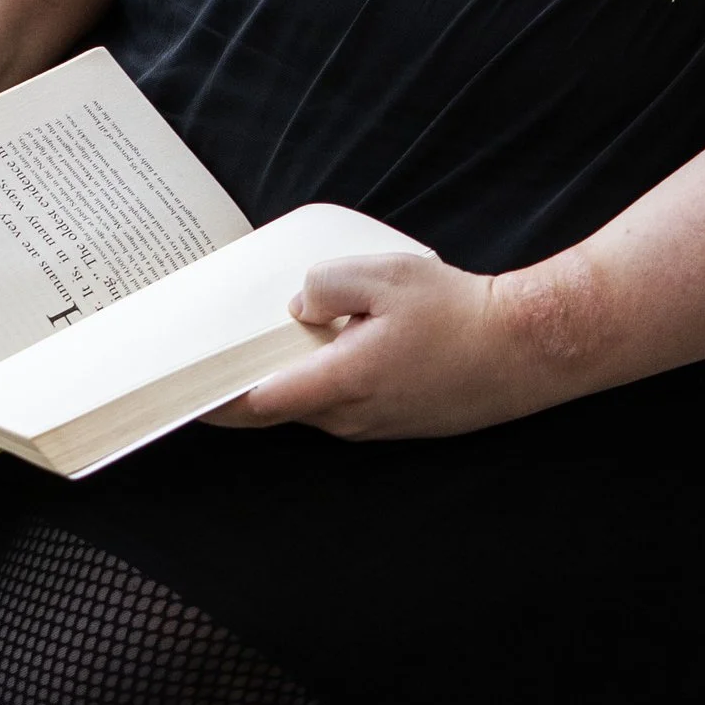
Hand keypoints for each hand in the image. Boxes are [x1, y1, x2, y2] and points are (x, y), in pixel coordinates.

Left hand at [202, 244, 594, 442]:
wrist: (526, 351)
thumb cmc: (458, 313)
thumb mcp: (386, 277)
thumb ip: (327, 286)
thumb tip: (299, 307)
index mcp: (340, 383)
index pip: (255, 405)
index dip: (212, 401)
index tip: (178, 394)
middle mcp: (351, 417)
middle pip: (278, 409)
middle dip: (241, 389)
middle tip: (209, 364)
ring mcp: (376, 426)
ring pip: (312, 407)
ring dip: (287, 383)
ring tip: (268, 345)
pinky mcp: (398, 424)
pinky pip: (344, 407)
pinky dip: (323, 385)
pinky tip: (330, 350)